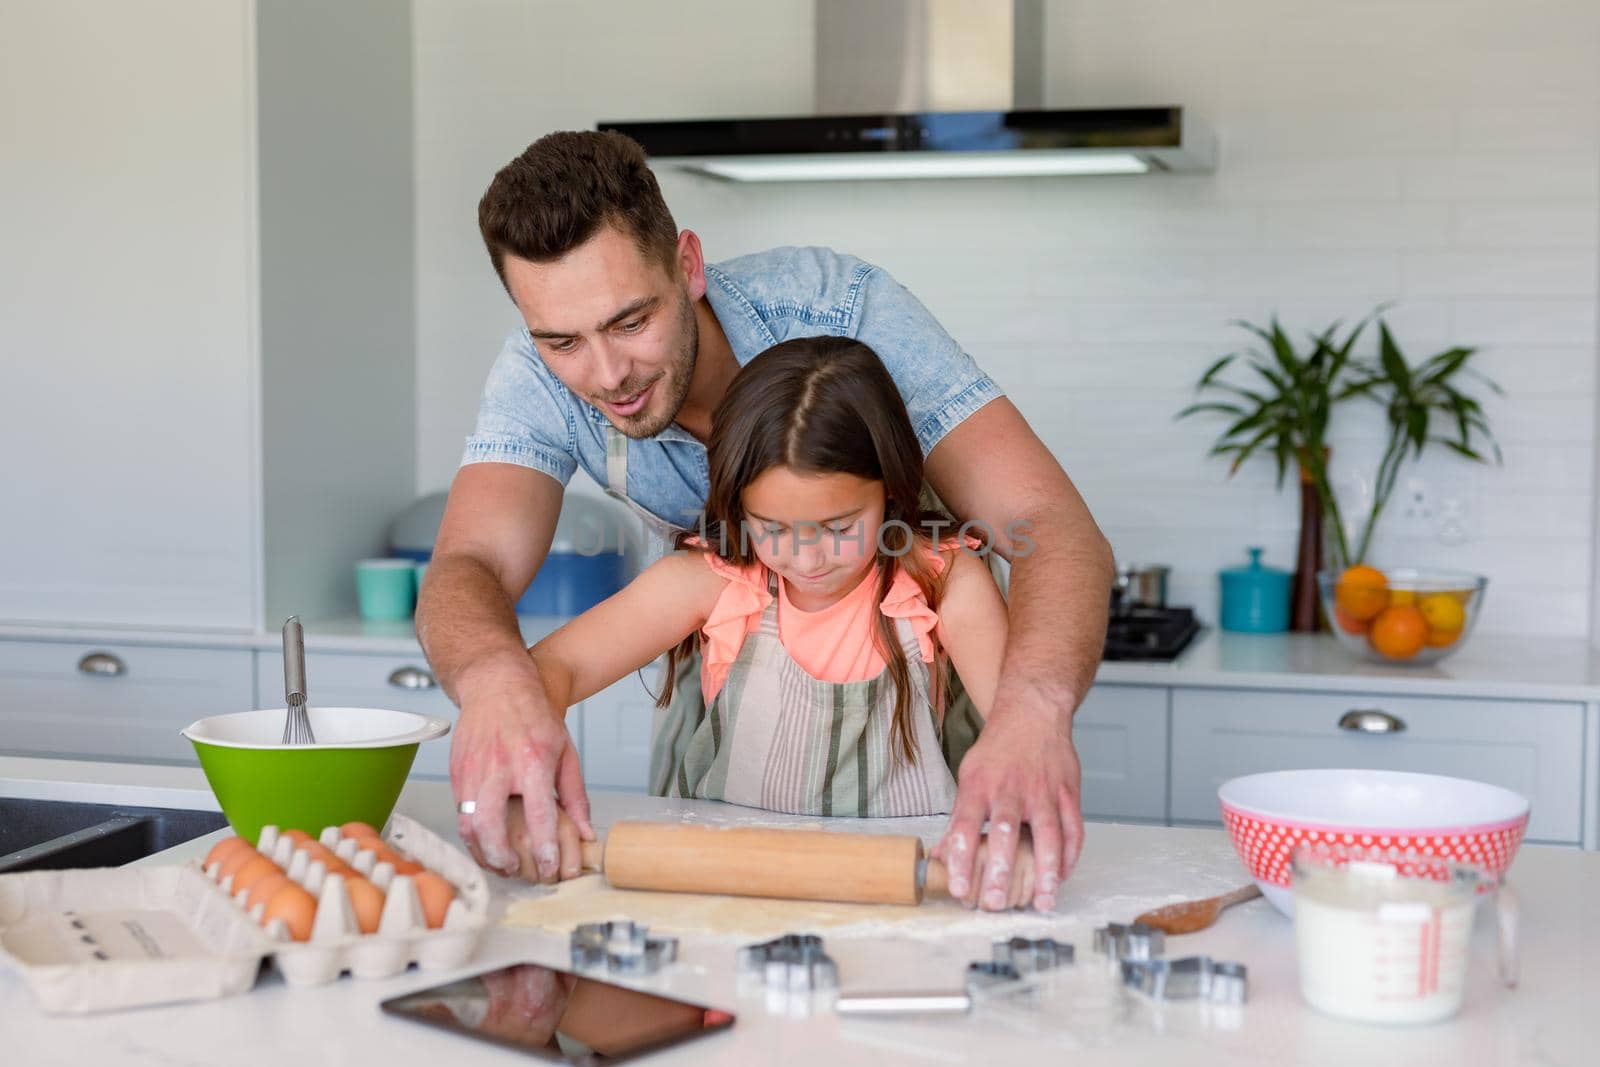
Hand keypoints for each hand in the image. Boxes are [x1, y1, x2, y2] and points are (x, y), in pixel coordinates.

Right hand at [450, 650, 592, 880]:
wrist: (496, 683)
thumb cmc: (533, 714)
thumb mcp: (565, 750)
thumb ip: (575, 795)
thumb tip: (585, 832)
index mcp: (532, 762)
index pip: (538, 815)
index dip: (545, 849)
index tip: (550, 868)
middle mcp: (499, 768)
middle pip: (490, 826)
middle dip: (501, 858)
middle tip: (515, 869)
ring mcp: (473, 770)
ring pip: (468, 825)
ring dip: (482, 852)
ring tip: (500, 863)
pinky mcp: (456, 772)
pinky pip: (459, 813)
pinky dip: (471, 835)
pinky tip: (486, 843)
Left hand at [933, 704, 1082, 911]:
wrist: (1033, 714)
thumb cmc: (997, 751)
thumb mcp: (969, 776)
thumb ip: (959, 819)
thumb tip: (940, 857)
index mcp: (980, 785)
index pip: (965, 826)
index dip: (961, 859)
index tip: (958, 888)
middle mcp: (1011, 788)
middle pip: (1006, 832)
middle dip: (1000, 870)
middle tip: (995, 903)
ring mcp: (1044, 790)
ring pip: (1048, 834)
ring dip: (1046, 871)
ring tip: (1042, 901)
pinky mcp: (1068, 792)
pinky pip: (1073, 828)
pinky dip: (1070, 855)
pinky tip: (1063, 877)